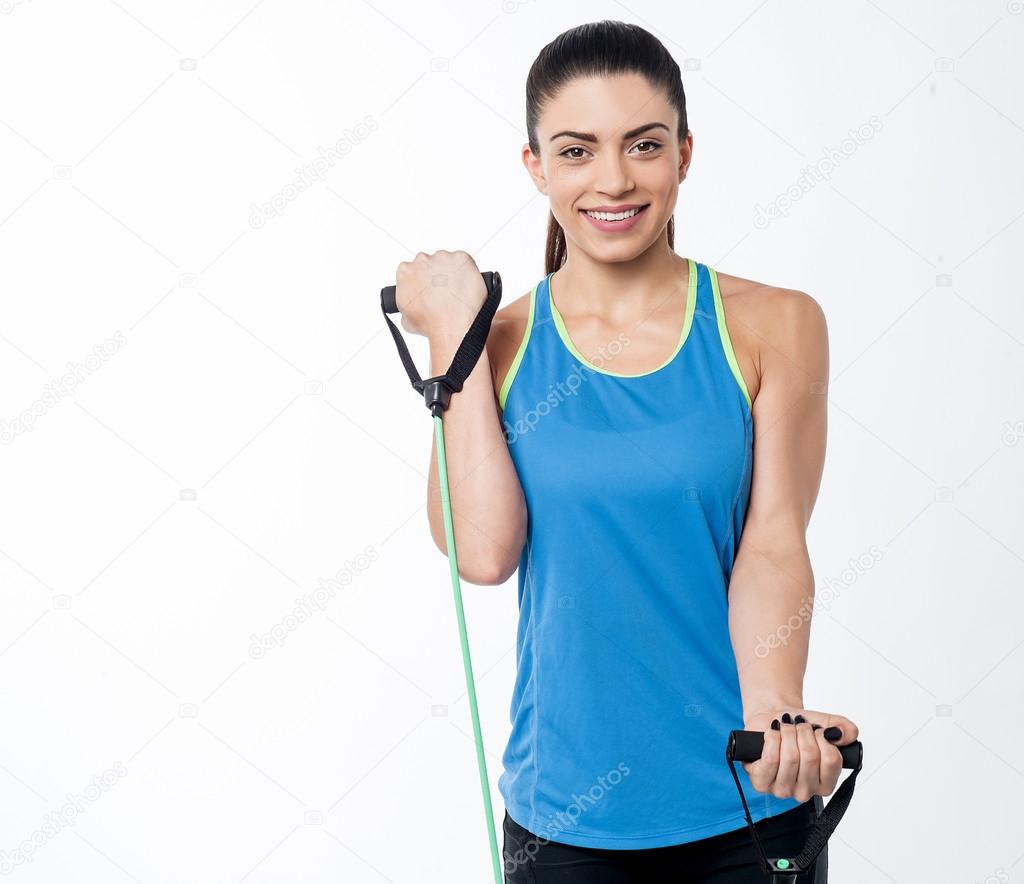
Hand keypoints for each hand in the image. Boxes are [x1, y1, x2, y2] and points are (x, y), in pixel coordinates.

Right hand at [393, 250, 486, 338]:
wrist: (452, 327)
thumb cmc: (431, 324)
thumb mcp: (406, 319)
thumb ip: (406, 302)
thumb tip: (411, 304)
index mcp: (405, 271)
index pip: (413, 269)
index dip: (423, 280)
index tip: (429, 288)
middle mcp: (422, 260)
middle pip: (430, 263)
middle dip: (436, 275)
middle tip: (445, 292)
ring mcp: (443, 257)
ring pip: (448, 261)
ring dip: (452, 273)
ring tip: (456, 293)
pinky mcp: (462, 258)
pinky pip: (465, 261)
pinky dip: (467, 271)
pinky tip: (466, 287)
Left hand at [741, 707, 858, 802]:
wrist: (771, 721)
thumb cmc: (798, 727)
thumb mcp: (826, 724)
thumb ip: (846, 729)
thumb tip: (840, 735)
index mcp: (826, 784)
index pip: (832, 760)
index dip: (822, 737)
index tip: (816, 730)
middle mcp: (806, 792)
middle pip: (810, 756)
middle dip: (803, 732)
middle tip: (797, 725)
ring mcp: (783, 790)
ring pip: (790, 757)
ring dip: (787, 732)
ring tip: (784, 727)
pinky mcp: (761, 783)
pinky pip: (770, 759)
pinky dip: (772, 738)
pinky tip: (772, 733)